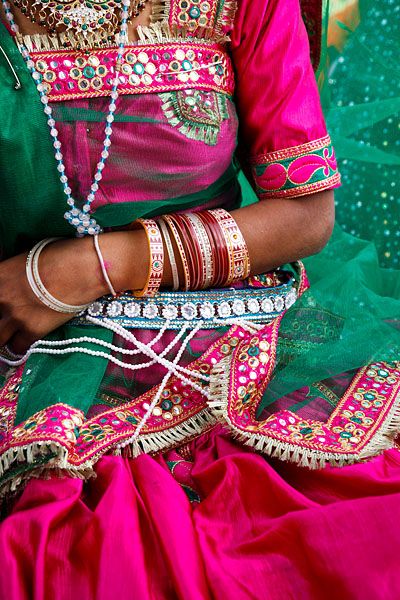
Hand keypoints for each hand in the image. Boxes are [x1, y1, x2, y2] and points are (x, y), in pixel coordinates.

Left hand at [0, 236, 108, 353]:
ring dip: (6, 334)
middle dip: (2, 318)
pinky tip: (28, 337)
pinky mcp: (32, 330)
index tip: (4, 306)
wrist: (81, 269)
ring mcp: (15, 316)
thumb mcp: (28, 258)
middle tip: (10, 318)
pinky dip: (21, 344)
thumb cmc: (61, 256)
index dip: (0, 303)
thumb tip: (15, 280)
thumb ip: (14, 274)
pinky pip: (18, 347)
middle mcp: (1, 297)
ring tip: (15, 331)